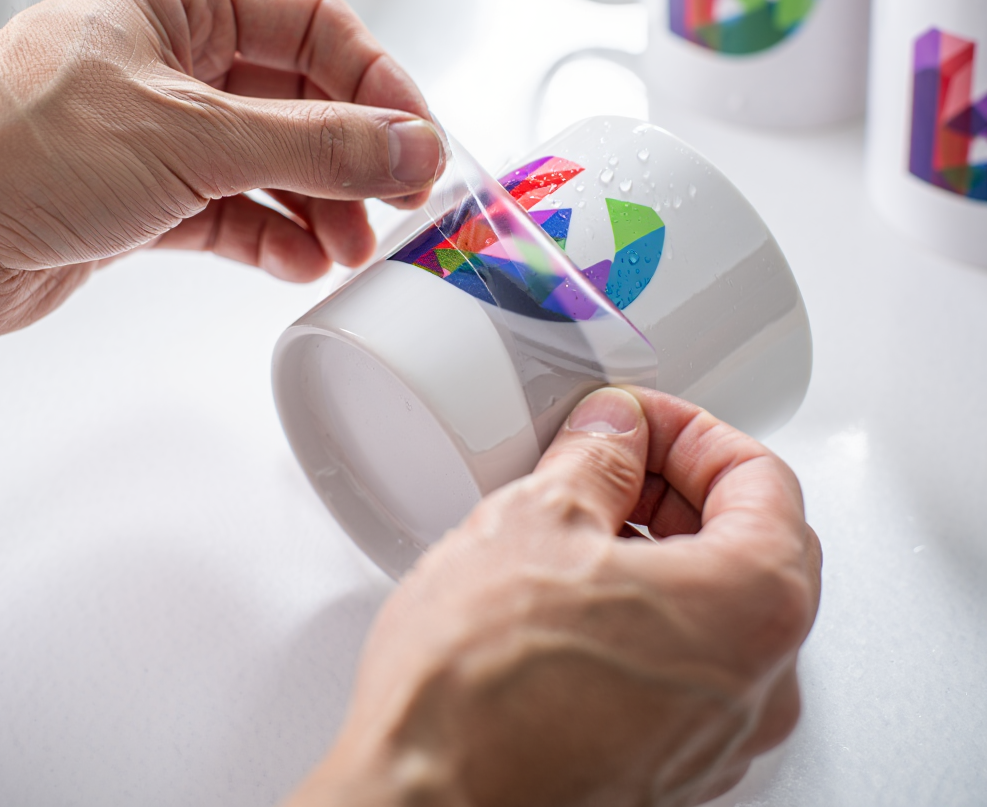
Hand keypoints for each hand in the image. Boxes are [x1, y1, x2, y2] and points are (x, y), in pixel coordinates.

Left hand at [0, 0, 443, 337]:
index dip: (378, 84)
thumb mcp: (193, 135)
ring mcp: (167, 133)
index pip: (316, 28)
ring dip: (322, 207)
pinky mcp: (153, 199)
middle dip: (353, 157)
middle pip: (304, 101)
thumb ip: (315, 145)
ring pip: (277, 163)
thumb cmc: (17, 148)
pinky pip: (240, 214)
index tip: (418, 142)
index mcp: (181, 2)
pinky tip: (299, 264)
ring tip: (348, 248)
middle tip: (395, 203)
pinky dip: (275, 239)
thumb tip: (409, 145)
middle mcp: (178, 62)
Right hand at [296, 387, 821, 806]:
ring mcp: (719, 734)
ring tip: (586, 522)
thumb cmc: (479, 687)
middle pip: (755, 542)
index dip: (695, 433)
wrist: (429, 801)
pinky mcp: (673, 763)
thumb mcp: (537, 519)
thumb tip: (614, 433)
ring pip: (723, 605)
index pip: (762, 479)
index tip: (643, 423)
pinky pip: (691, 662)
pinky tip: (580, 592)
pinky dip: (652, 610)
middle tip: (616, 459)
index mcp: (751, 605)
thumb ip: (597, 456)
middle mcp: (759, 682)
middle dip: (683, 486)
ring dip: (666, 547)